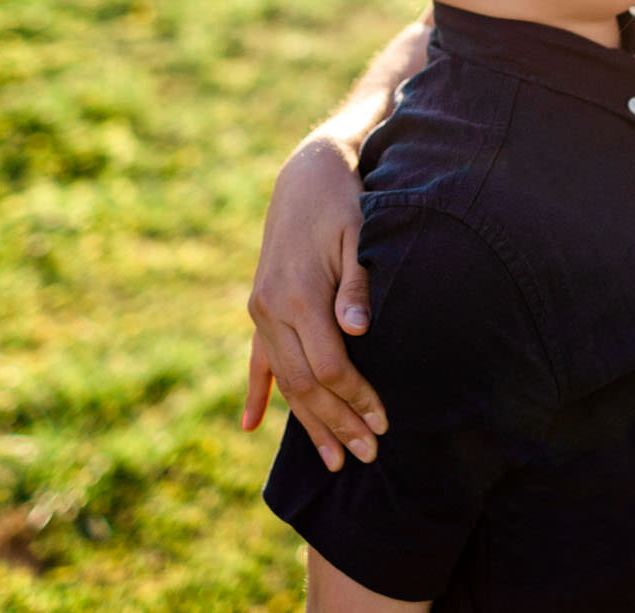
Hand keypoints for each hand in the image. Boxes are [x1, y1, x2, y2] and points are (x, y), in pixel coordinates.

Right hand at [241, 138, 385, 470]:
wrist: (307, 174)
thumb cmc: (345, 203)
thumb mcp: (359, 234)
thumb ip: (357, 284)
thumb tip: (358, 331)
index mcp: (299, 294)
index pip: (330, 366)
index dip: (357, 398)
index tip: (383, 422)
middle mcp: (272, 308)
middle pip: (305, 383)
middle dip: (337, 423)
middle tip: (367, 456)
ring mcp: (261, 309)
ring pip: (285, 379)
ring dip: (308, 421)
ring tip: (331, 460)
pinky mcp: (261, 306)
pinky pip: (258, 358)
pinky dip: (258, 392)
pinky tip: (251, 424)